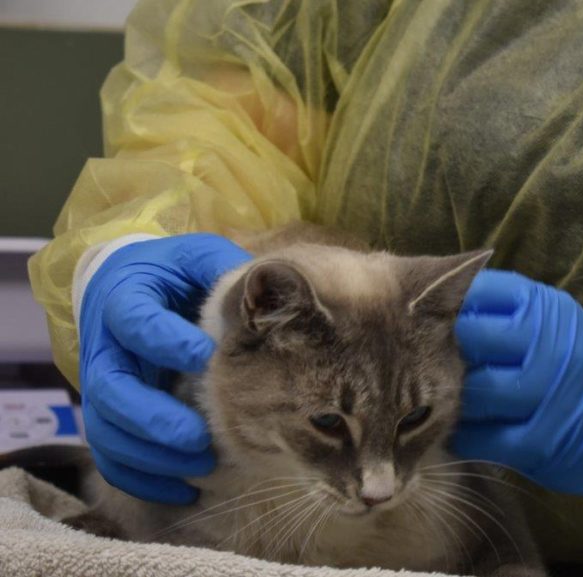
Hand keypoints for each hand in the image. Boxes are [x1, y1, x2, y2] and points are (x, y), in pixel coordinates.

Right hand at [78, 234, 249, 503]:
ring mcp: (100, 383)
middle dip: (155, 419)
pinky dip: (143, 480)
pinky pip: (110, 457)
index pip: (135, 322)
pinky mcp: (106, 414)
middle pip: (111, 389)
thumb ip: (224, 269)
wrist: (129, 285)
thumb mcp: (197, 257)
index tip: (206, 358)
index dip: (166, 342)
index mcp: (125, 298)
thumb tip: (270, 288)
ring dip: (151, 456)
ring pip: (107, 431)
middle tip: (201, 436)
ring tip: (203, 464)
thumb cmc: (175, 274)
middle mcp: (103, 345)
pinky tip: (185, 491)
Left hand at [452, 270, 582, 505]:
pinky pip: (481, 436)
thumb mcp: (553, 322)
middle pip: (470, 338)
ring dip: (451, 398)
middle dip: (443, 350)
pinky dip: (466, 435)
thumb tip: (433, 304)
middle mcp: (550, 346)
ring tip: (448, 399)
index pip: (479, 292)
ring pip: (472, 391)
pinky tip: (466, 431)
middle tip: (432, 363)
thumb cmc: (576, 362)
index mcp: (547, 309)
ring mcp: (547, 395)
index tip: (432, 319)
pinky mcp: (540, 441)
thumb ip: (504, 311)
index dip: (448, 306)